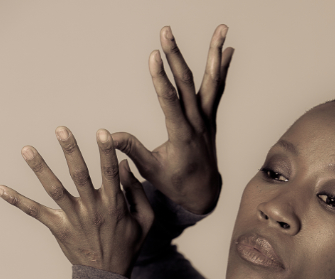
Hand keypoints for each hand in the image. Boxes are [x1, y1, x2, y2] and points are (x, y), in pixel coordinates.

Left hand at [0, 127, 153, 277]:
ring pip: (54, 189)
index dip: (106, 151)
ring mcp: (73, 218)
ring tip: (26, 148)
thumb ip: (136, 191)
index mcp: (114, 204)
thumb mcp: (145, 219)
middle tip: (61, 129)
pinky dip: (16, 200)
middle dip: (70, 150)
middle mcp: (92, 208)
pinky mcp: (58, 228)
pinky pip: (34, 212)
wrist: (107, 277)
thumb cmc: (128, 245)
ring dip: (40, 168)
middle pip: (79, 175)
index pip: (109, 173)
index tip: (102, 132)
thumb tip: (125, 165)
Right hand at [112, 25, 233, 214]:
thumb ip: (131, 150)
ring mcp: (207, 119)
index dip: (161, 78)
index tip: (154, 55)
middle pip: (188, 84)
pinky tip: (227, 50)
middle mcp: (198, 124)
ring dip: (214, 54)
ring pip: (211, 82)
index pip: (170, 102)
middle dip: (176, 56)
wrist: (204, 194)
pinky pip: (217, 89)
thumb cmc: (175, 183)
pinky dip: (222, 69)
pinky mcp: (210, 118)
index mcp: (182, 136)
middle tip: (166, 32)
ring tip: (221, 29)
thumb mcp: (150, 170)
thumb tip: (107, 136)